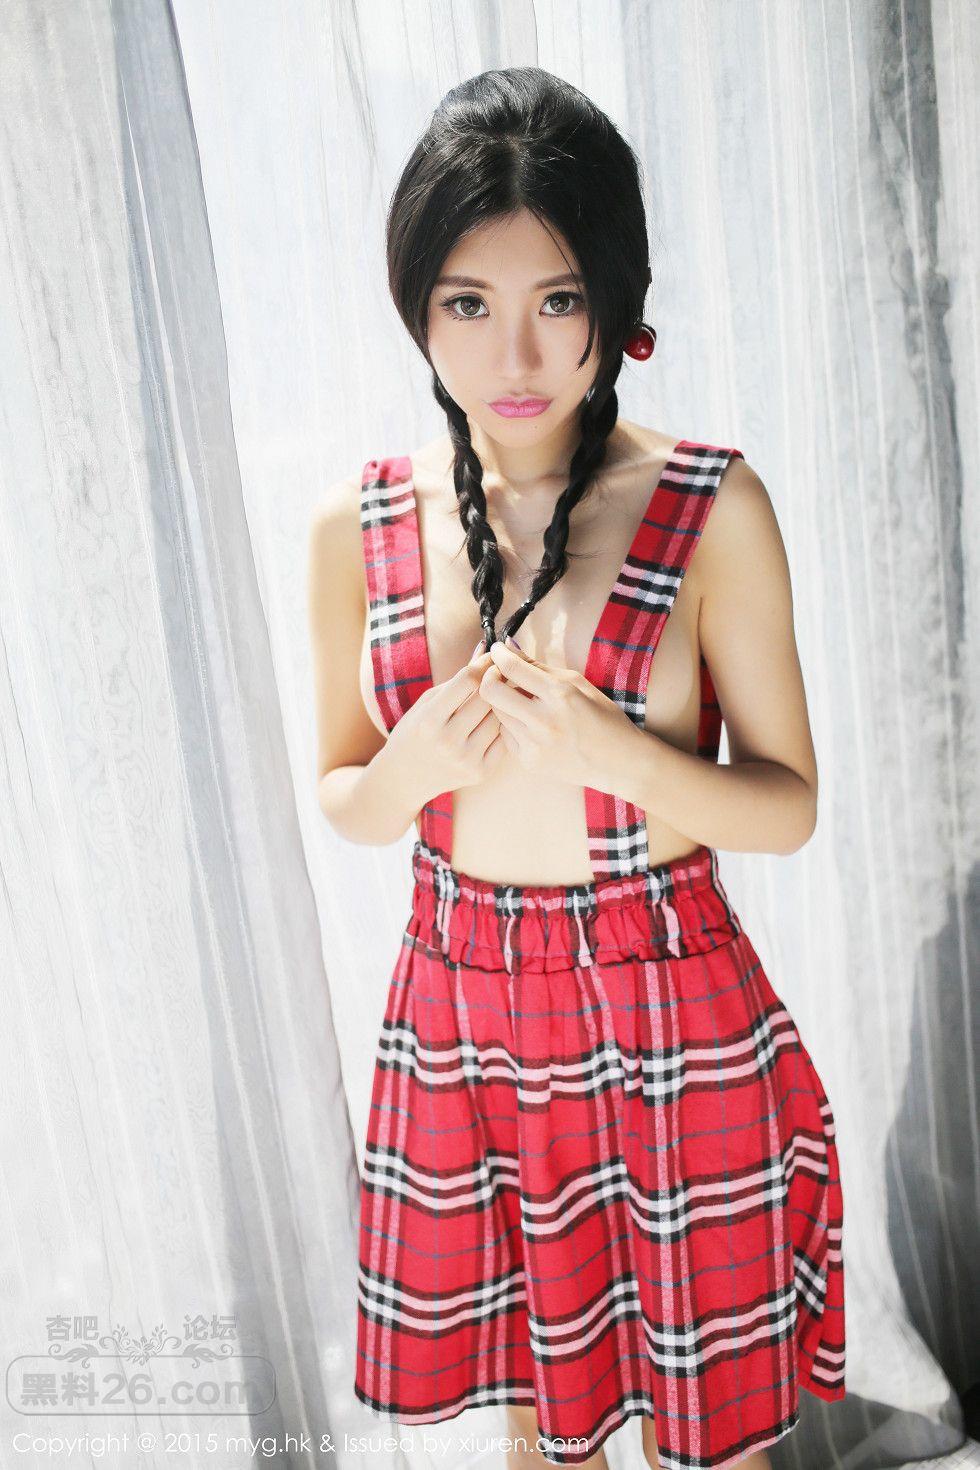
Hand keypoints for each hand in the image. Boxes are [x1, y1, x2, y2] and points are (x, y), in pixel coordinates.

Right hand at [387, 642, 505, 802]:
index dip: (484, 664)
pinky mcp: (480, 773)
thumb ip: (457, 678)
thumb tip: (485, 649)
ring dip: (505, 701)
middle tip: (504, 670)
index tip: (492, 657)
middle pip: (487, 698)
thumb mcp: (427, 702)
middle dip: (499, 679)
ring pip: (499, 718)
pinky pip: (503, 740)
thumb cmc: (415, 731)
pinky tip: (501, 717)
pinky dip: (505, 725)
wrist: (403, 778)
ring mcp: (466, 760)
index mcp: (429, 720)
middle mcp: (448, 741)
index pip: (468, 681)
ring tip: (506, 691)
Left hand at [479, 638, 637, 786]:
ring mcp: (534, 745)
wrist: (619, 762)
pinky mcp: (529, 762)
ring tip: (522, 701)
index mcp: (560, 694)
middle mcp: (544, 720)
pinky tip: (531, 725)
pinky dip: (513, 725)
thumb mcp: (577, 683)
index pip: (512, 668)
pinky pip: (506, 735)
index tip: (497, 649)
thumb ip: (539, 666)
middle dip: (489, 676)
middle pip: (491, 690)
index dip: (499, 654)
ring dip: (503, 702)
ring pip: (496, 713)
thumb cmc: (602, 717)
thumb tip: (508, 648)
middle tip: (498, 673)